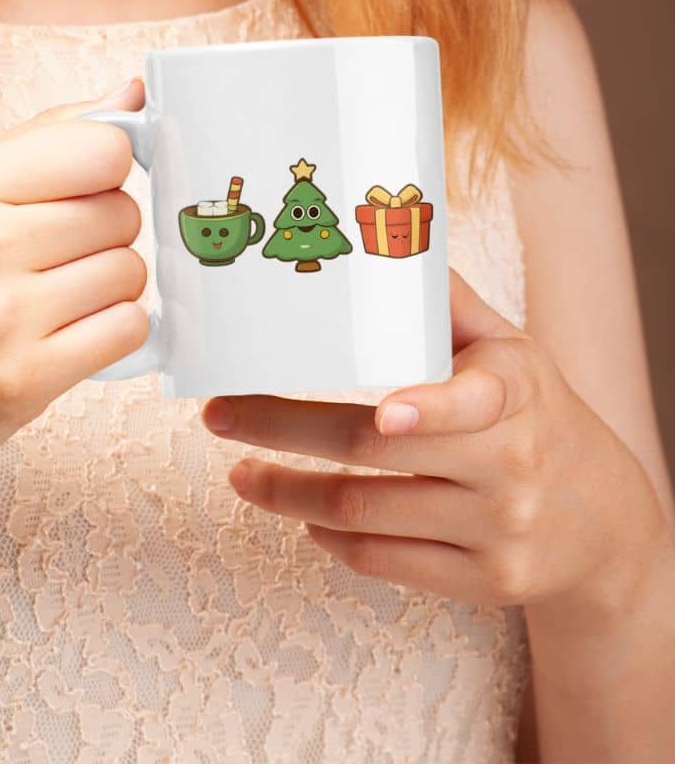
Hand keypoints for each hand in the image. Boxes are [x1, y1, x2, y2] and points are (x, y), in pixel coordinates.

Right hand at [0, 78, 148, 565]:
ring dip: (109, 287)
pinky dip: (111, 333)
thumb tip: (131, 91)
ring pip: (131, 271)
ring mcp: (1, 317)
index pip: (102, 148)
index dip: (104, 171)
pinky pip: (127, 328)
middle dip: (103, 234)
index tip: (82, 191)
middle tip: (56, 258)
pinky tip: (68, 336)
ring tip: (56, 300)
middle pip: (122, 211)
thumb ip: (44, 140)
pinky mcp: (25, 380)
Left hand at [201, 267, 666, 617]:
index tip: (385, 409)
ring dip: (286, 493)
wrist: (599, 515)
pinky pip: (385, 564)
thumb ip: (447, 301)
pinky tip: (303, 516)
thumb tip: (380, 238)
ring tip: (241, 473)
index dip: (429, 406)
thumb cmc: (531, 409)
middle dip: (282, 431)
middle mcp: (510, 463)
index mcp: (515, 391)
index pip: (472, 400)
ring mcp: (499, 530)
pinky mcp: (486, 581)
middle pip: (376, 452)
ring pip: (365, 515)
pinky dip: (329, 540)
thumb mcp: (509, 347)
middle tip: (219, 414)